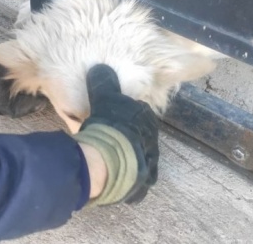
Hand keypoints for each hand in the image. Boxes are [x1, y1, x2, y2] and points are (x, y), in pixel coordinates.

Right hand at [74, 64, 158, 205]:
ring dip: (128, 156)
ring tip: (112, 157)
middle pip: (141, 135)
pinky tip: (114, 175)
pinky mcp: (142, 184)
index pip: (140, 112)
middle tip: (112, 137)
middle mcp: (152, 140)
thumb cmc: (109, 124)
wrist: (109, 158)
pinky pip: (135, 180)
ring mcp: (148, 164)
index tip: (114, 116)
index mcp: (146, 118)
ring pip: (140, 158)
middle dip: (129, 135)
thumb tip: (100, 67)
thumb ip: (103, 81)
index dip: (126, 114)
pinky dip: (127, 177)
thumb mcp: (103, 96)